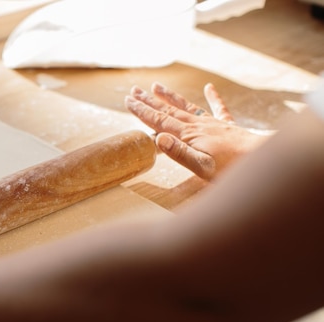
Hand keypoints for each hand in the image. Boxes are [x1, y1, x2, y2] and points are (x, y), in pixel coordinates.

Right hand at [125, 83, 269, 180]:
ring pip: (186, 106)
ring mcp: (213, 124)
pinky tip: (209, 87)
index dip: (142, 111)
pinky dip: (213, 97)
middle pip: (168, 110)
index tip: (128, 101)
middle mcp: (198, 125)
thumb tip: (157, 138)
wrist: (261, 159)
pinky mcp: (228, 126)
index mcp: (189, 135)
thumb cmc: (231, 168)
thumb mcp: (201, 166)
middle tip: (134, 90)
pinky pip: (219, 108)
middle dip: (149, 101)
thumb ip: (179, 152)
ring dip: (170, 96)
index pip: (160, 121)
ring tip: (156, 85)